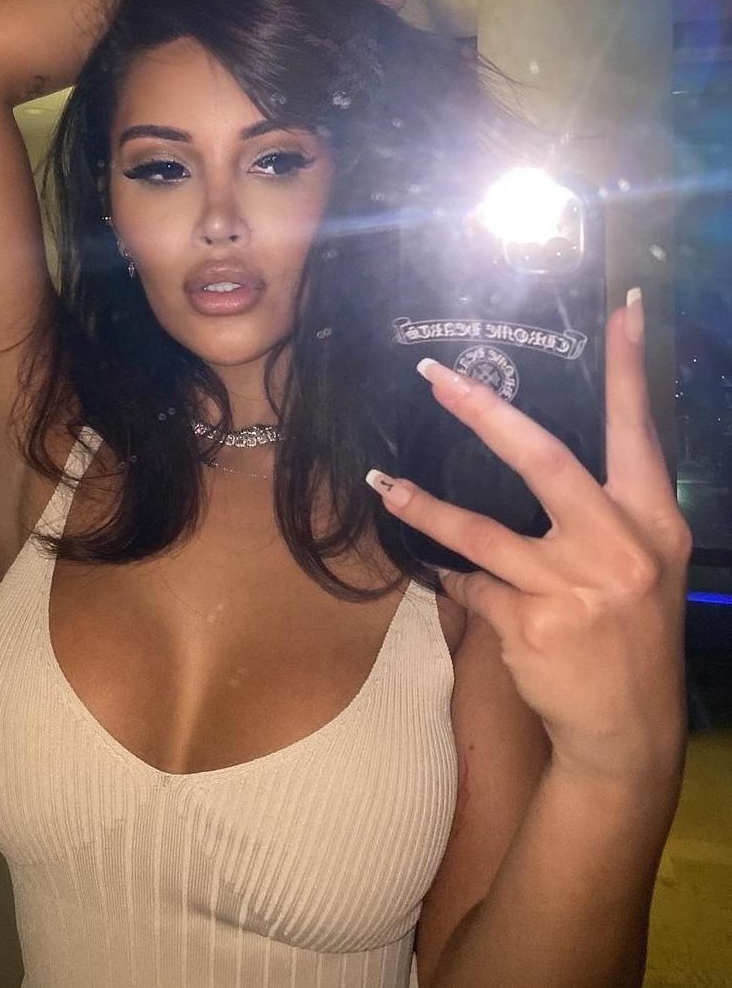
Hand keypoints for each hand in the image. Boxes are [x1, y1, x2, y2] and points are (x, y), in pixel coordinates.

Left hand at [367, 289, 691, 785]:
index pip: (641, 431)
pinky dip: (459, 583)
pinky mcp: (529, 625)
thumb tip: (539, 456)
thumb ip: (607, 513)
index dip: (632, 368)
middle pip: (542, 460)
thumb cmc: (631, 637)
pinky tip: (455, 585)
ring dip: (425, 506)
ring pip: (480, 531)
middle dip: (483, 411)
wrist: (627, 732)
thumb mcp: (643, 567)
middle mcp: (618, 547)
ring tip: (385, 484)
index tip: (625, 306)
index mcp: (653, 523)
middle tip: (435, 375)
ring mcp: (571, 588)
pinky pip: (473, 587)